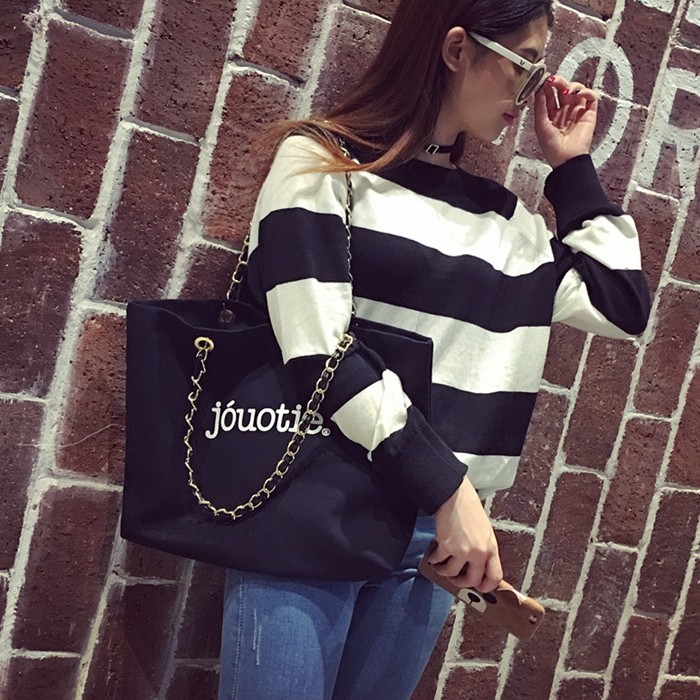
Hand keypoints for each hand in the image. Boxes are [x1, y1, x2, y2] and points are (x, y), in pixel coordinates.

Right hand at [427, 476, 502, 592]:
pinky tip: (433, 556)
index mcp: (491, 548)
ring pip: (452, 574)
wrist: (455, 495)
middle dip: (461, 583)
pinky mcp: (446, 546)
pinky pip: (438, 561)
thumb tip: (475, 565)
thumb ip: (482, 549)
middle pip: (473, 580)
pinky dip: (434, 560)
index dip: (487, 587)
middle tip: (455, 579)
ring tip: (440, 567)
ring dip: (444, 572)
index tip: (479, 588)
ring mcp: (462, 550)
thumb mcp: (484, 531)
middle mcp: (479, 552)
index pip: (495, 577)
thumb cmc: (469, 509)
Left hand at [534, 75, 598, 168]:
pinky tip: (578, 94)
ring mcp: (577, 112)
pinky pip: (591, 97)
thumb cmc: (552, 147)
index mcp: (551, 115)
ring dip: (571, 86)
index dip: (547, 87)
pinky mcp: (589, 114)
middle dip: (558, 82)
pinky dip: (586, 91)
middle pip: (563, 90)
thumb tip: (539, 91)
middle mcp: (564, 112)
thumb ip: (540, 107)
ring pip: (577, 90)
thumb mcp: (540, 125)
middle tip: (553, 80)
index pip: (550, 96)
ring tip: (565, 91)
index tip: (543, 80)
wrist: (566, 159)